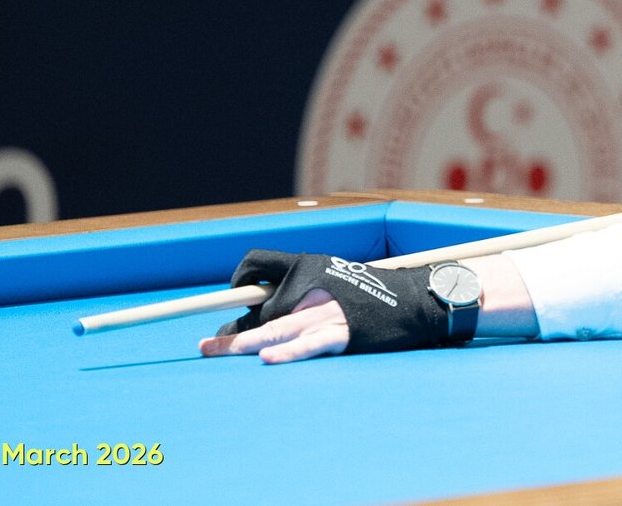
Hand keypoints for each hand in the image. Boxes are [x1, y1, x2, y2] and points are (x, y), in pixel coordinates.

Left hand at [197, 250, 459, 360]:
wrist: (415, 299)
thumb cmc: (373, 293)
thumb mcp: (335, 278)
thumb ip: (303, 290)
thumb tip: (268, 310)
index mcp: (308, 267)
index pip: (261, 262)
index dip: (240, 277)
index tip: (231, 296)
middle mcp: (311, 287)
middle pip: (259, 307)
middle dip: (231, 331)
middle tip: (205, 347)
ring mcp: (326, 311)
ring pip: (275, 328)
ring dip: (243, 343)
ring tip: (217, 351)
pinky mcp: (342, 333)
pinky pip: (309, 344)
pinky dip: (287, 352)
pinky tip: (268, 358)